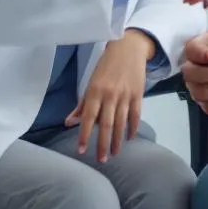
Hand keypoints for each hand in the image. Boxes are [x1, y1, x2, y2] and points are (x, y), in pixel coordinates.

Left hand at [65, 29, 154, 161]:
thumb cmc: (106, 66)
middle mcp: (110, 95)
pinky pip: (135, 115)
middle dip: (103, 144)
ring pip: (121, 123)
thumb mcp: (91, 83)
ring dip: (118, 141)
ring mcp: (125, 95)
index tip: (82, 150)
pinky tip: (129, 138)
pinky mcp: (138, 94)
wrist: (128, 48)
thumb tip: (69, 122)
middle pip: (106, 125)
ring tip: (114, 154)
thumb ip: (82, 104)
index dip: (85, 135)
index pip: (88, 118)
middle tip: (101, 159)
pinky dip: (132, 128)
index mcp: (95, 92)